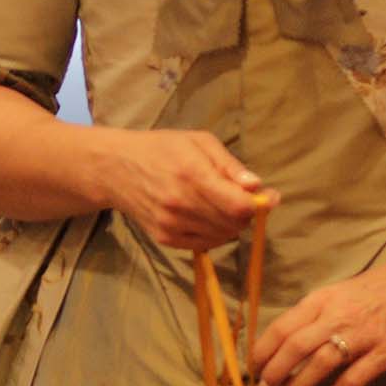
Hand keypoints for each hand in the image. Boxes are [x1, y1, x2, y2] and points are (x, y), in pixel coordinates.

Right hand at [94, 127, 272, 251]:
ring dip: (232, 224)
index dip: (260, 204)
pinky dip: (215, 233)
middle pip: (234, 223)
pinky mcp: (166, 239)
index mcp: (192, 175)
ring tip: (222, 204)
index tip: (268, 196)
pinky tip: (207, 215)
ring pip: (222, 236)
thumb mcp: (199, 142)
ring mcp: (172, 225)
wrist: (117, 169)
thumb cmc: (162, 149)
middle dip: (247, 213)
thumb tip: (257, 187)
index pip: (238, 205)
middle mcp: (181, 204)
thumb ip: (229, 165)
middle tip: (244, 197)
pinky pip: (205, 244)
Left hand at [252, 257, 385, 385]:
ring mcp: (362, 335)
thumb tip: (283, 342)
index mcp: (322, 299)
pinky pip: (351, 381)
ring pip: (320, 364)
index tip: (253, 368)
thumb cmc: (374, 291)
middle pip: (296, 347)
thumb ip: (313, 315)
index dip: (264, 350)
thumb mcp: (337, 293)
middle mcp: (338, 316)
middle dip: (274, 372)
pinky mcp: (383, 354)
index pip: (283, 326)